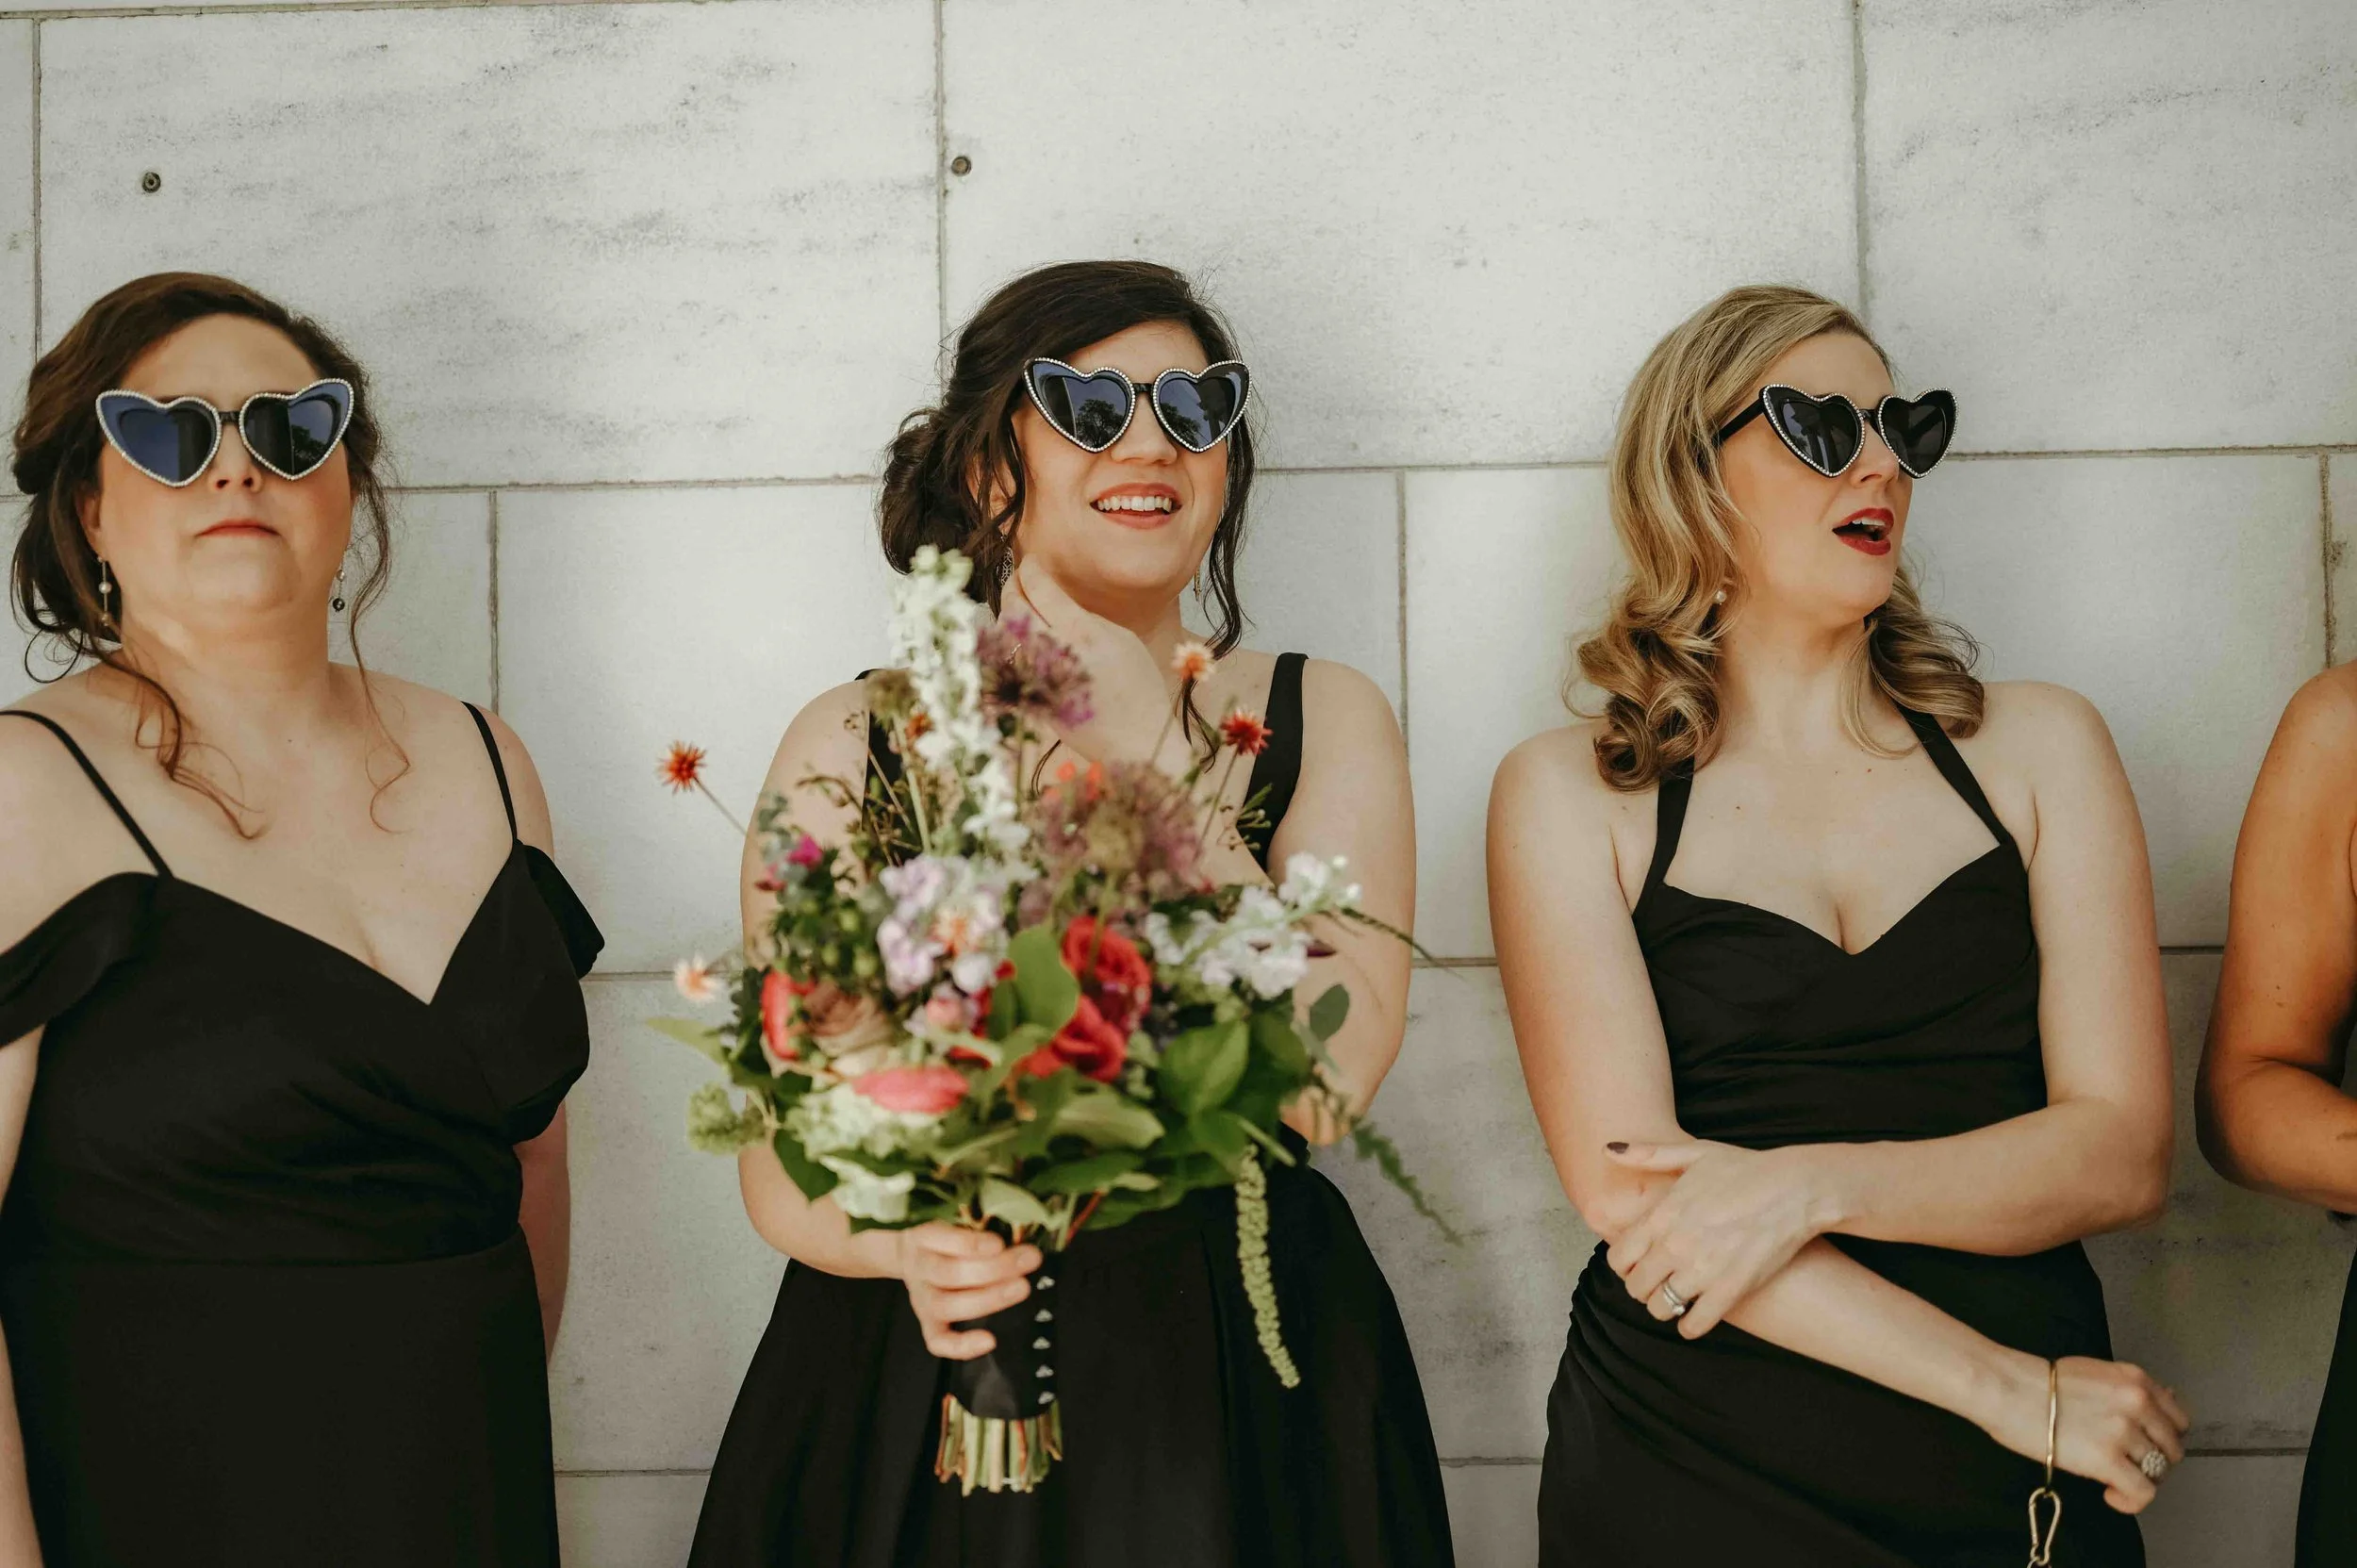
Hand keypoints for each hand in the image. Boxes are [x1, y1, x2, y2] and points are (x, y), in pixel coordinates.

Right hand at [893, 1224, 1040, 1359]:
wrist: (908, 1252)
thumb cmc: (944, 1236)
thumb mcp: (951, 1219)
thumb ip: (977, 1225)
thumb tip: (1018, 1232)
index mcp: (923, 1237)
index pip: (939, 1238)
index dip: (969, 1244)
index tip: (999, 1243)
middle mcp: (920, 1268)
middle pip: (949, 1273)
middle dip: (994, 1268)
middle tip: (1029, 1260)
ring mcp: (921, 1299)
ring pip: (947, 1305)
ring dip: (988, 1298)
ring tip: (1021, 1287)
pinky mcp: (927, 1323)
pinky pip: (938, 1342)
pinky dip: (962, 1346)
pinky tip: (989, 1341)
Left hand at [1008, 558, 1178, 768]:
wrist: (1136, 741)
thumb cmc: (1139, 688)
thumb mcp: (1122, 639)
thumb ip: (1086, 617)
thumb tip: (1055, 600)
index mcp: (1083, 633)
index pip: (1040, 588)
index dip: (1029, 568)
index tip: (1030, 562)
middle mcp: (1055, 653)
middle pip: (1014, 607)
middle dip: (1012, 586)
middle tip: (1018, 579)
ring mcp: (1038, 678)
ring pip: (1003, 635)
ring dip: (1006, 615)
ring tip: (1017, 608)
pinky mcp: (1030, 698)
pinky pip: (1007, 663)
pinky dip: (1007, 645)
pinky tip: (1016, 638)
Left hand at [1604, 1138, 1838, 1336]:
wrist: (1796, 1189)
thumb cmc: (1746, 1169)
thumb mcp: (1694, 1152)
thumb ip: (1647, 1154)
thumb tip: (1608, 1149)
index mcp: (1663, 1215)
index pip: (1618, 1256)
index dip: (1623, 1265)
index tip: (1636, 1264)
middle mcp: (1676, 1245)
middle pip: (1636, 1287)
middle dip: (1641, 1287)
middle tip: (1655, 1283)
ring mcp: (1702, 1270)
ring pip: (1661, 1308)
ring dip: (1664, 1307)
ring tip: (1675, 1298)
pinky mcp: (1731, 1289)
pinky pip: (1695, 1324)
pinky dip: (1690, 1326)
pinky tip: (1694, 1317)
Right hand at [1979, 1353, 2190, 1513]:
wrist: (2006, 1389)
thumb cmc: (2037, 1382)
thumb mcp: (2095, 1374)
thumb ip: (2128, 1391)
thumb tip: (2158, 1408)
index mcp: (2135, 1380)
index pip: (2178, 1418)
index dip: (2163, 1437)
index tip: (2147, 1444)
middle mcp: (2137, 1403)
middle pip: (2172, 1448)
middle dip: (2153, 1461)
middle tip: (2126, 1464)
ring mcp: (2124, 1432)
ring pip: (2159, 1472)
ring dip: (2138, 1479)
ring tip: (2113, 1478)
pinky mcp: (2108, 1460)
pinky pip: (2142, 1493)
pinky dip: (2130, 1500)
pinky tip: (2110, 1494)